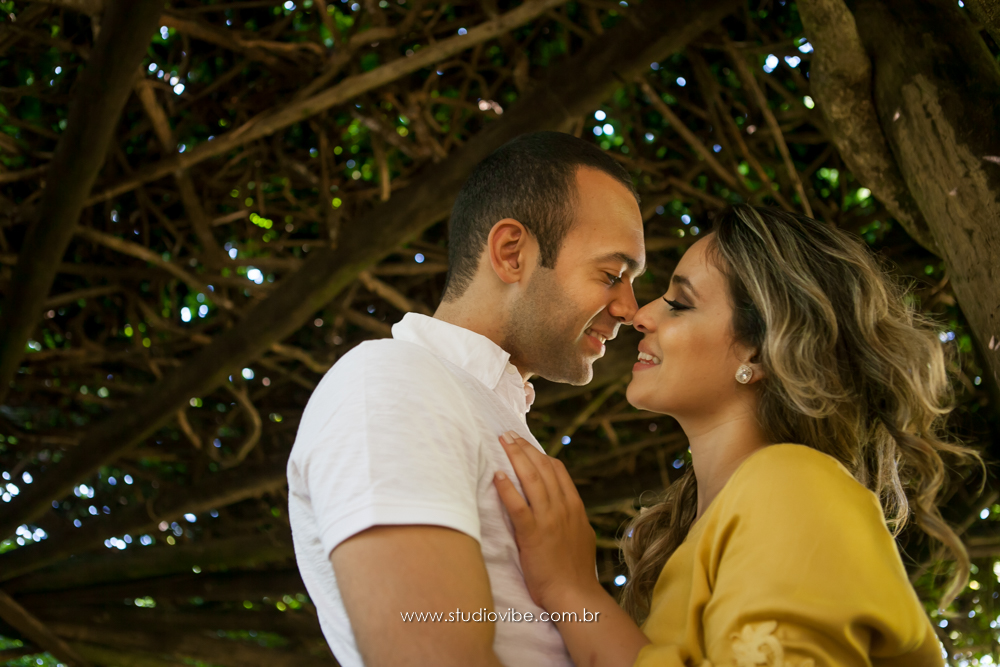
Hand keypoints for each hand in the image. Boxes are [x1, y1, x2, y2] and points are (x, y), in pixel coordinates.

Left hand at [493, 431, 599, 612]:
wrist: (575, 594)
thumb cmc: (575, 571)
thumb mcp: (581, 536)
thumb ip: (572, 518)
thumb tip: (565, 507)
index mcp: (574, 506)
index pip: (557, 470)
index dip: (540, 454)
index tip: (526, 443)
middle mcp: (563, 507)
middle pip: (542, 468)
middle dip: (524, 448)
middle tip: (508, 433)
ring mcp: (549, 519)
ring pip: (531, 479)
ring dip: (515, 457)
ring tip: (502, 442)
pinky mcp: (533, 534)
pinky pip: (518, 505)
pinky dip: (507, 488)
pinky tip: (497, 475)